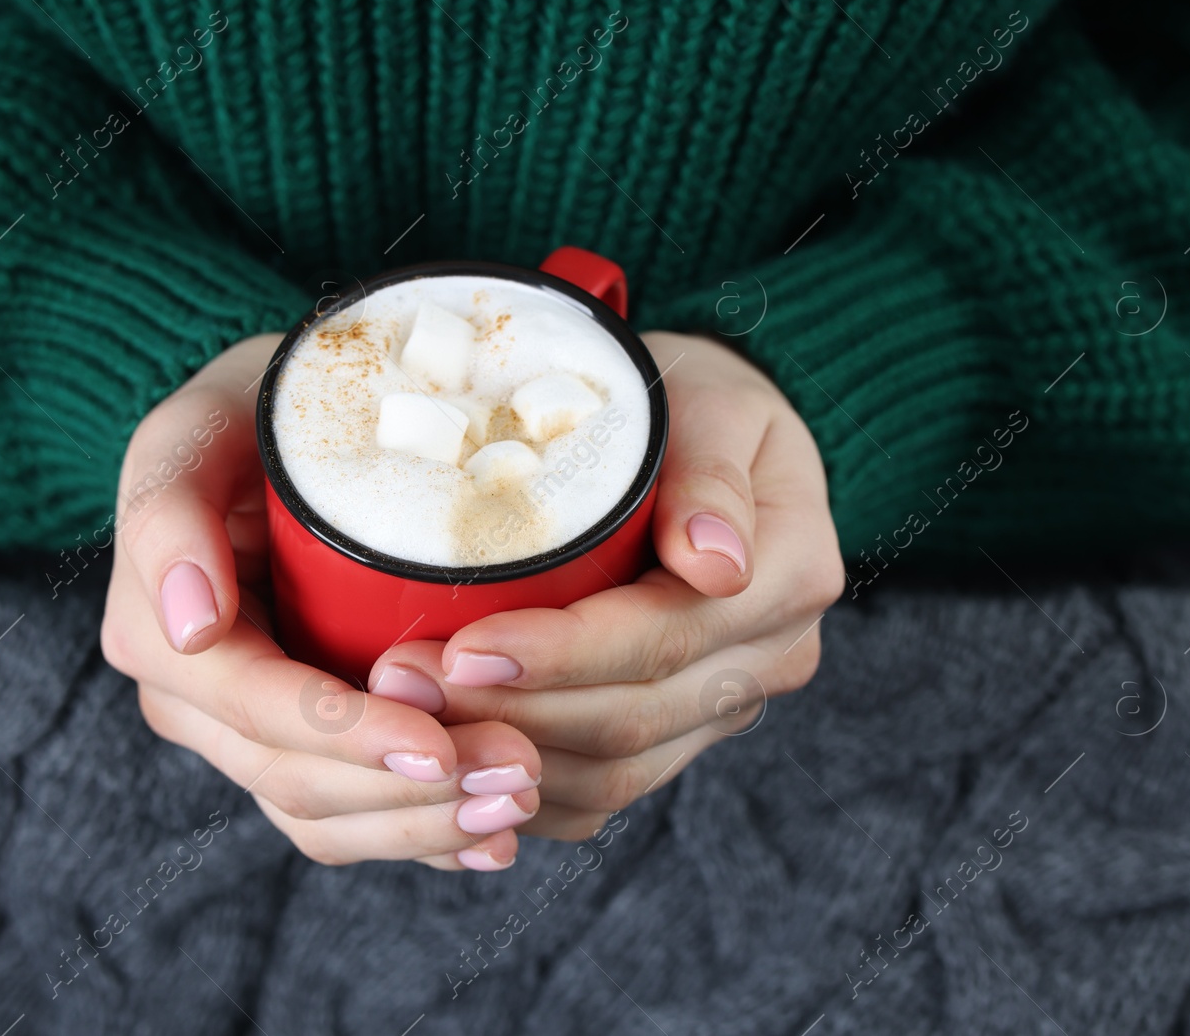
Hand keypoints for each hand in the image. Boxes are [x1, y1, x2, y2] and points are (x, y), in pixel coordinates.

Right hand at [101, 334, 540, 869]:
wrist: (293, 423)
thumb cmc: (257, 411)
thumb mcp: (197, 428)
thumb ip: (169, 510)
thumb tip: (192, 628)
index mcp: (159, 631)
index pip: (255, 711)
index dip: (347, 739)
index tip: (441, 746)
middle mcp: (196, 700)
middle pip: (299, 783)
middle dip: (408, 797)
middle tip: (520, 776)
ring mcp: (248, 732)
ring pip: (328, 820)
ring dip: (428, 827)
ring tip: (522, 804)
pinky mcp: (302, 746)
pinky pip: (354, 820)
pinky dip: (421, 838)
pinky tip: (494, 840)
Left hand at [366, 331, 843, 838]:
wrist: (717, 432)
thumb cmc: (697, 397)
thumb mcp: (712, 403)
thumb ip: (711, 477)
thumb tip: (716, 564)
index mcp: (789, 575)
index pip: (664, 638)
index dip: (560, 655)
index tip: (464, 647)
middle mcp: (772, 656)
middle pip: (632, 719)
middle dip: (508, 713)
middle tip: (400, 685)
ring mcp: (729, 703)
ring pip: (615, 773)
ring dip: (505, 758)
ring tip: (407, 719)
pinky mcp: (684, 732)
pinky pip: (605, 792)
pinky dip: (528, 790)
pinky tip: (455, 762)